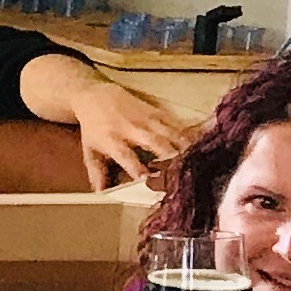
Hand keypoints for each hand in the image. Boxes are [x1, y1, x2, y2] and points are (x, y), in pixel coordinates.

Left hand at [72, 80, 190, 187]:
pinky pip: (177, 123)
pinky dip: (189, 134)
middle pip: (155, 143)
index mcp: (112, 140)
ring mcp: (147, 120)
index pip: (126, 156)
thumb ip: (97, 173)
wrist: (97, 97)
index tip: (148, 180)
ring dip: (184, 148)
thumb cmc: (94, 128)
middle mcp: (132, 129)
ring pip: (171, 133)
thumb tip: (102, 193)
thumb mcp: (90, 151)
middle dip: (170, 158)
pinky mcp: (158, 112)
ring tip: (197, 162)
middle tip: (182, 173)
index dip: (138, 169)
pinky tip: (200, 145)